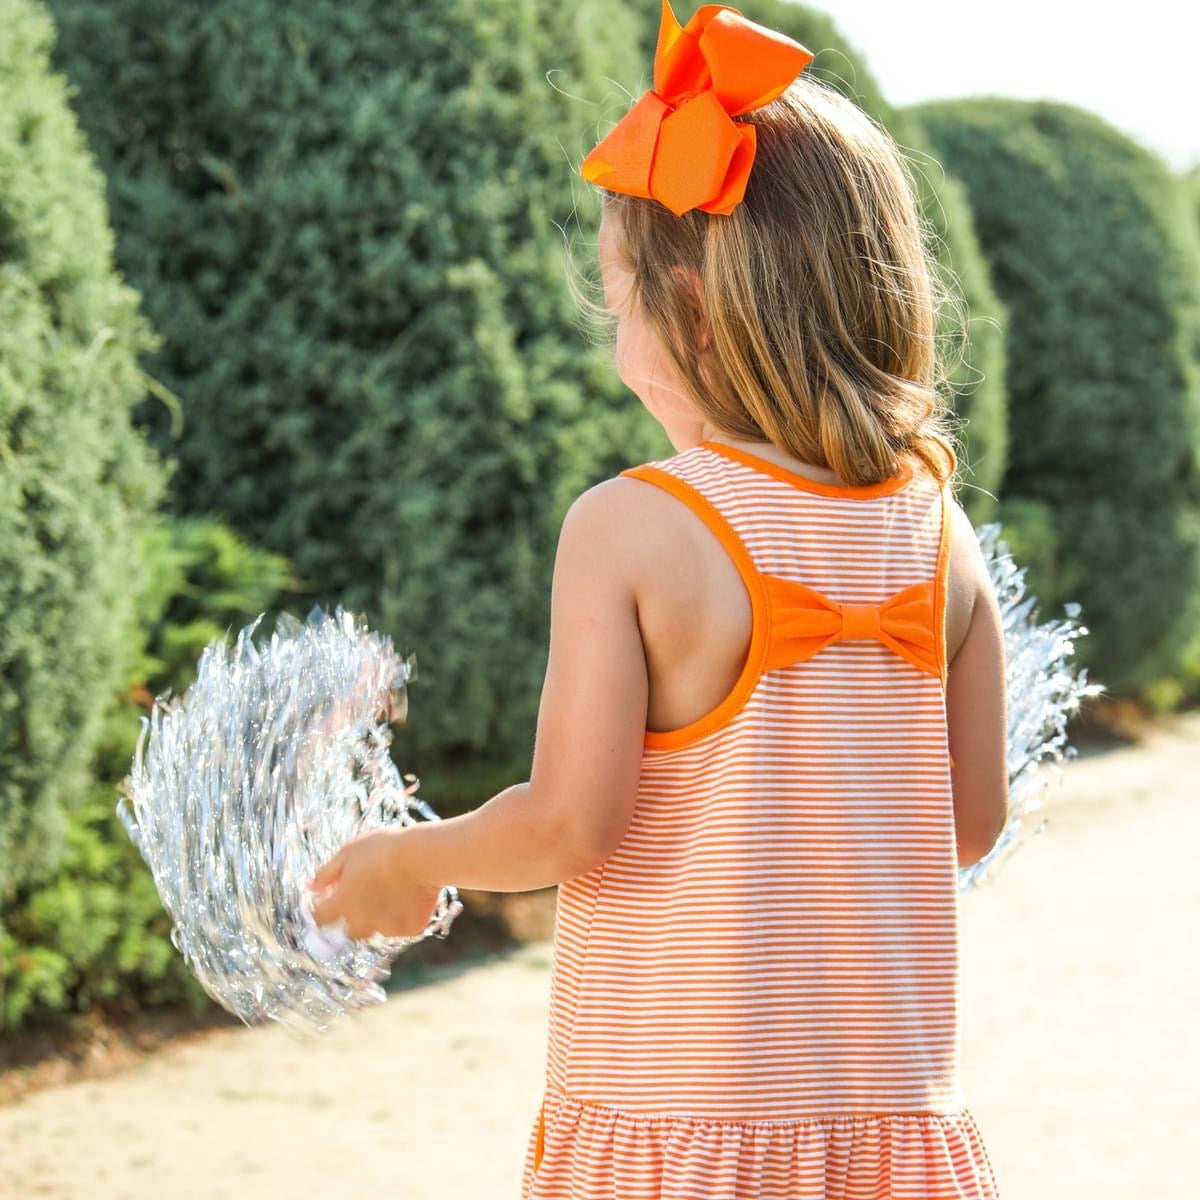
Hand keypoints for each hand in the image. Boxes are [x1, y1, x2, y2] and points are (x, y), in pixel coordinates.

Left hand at [308, 828, 441, 940]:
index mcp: (342, 903)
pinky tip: (410, 895)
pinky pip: (401, 927)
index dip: (321, 907)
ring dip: (377, 918)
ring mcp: (386, 927)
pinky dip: (402, 916)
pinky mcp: (409, 928)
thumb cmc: (383, 848)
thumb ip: (327, 873)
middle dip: (351, 918)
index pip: (320, 917)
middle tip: (365, 896)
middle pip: (348, 930)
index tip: (328, 898)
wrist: (422, 855)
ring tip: (391, 892)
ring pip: (376, 929)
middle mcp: (361, 921)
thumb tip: (310, 887)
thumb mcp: (349, 852)